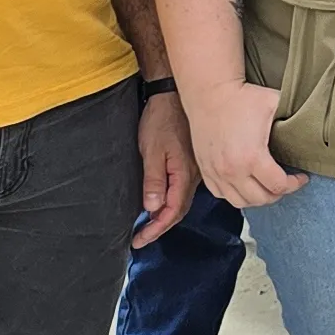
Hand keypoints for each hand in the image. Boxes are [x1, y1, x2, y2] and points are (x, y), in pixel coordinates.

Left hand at [131, 93, 196, 247]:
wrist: (172, 95)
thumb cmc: (162, 120)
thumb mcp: (152, 151)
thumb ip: (154, 181)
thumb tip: (154, 208)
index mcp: (185, 174)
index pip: (172, 211)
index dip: (156, 229)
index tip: (139, 240)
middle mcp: (195, 176)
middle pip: (180, 210)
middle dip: (160, 227)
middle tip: (141, 237)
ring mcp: (195, 170)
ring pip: (182, 200)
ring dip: (166, 215)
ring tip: (149, 225)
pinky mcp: (191, 163)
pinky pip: (183, 190)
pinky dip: (172, 202)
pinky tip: (162, 203)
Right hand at [186, 77, 307, 208]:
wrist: (210, 93)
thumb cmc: (242, 98)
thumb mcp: (275, 103)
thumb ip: (294, 117)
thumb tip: (311, 125)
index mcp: (251, 157)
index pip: (278, 186)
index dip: (294, 184)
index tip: (300, 177)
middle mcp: (232, 170)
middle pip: (261, 198)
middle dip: (278, 193)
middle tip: (286, 182)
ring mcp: (216, 172)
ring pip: (241, 202)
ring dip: (258, 198)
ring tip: (267, 187)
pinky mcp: (206, 170)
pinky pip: (221, 195)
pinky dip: (236, 195)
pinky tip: (246, 185)